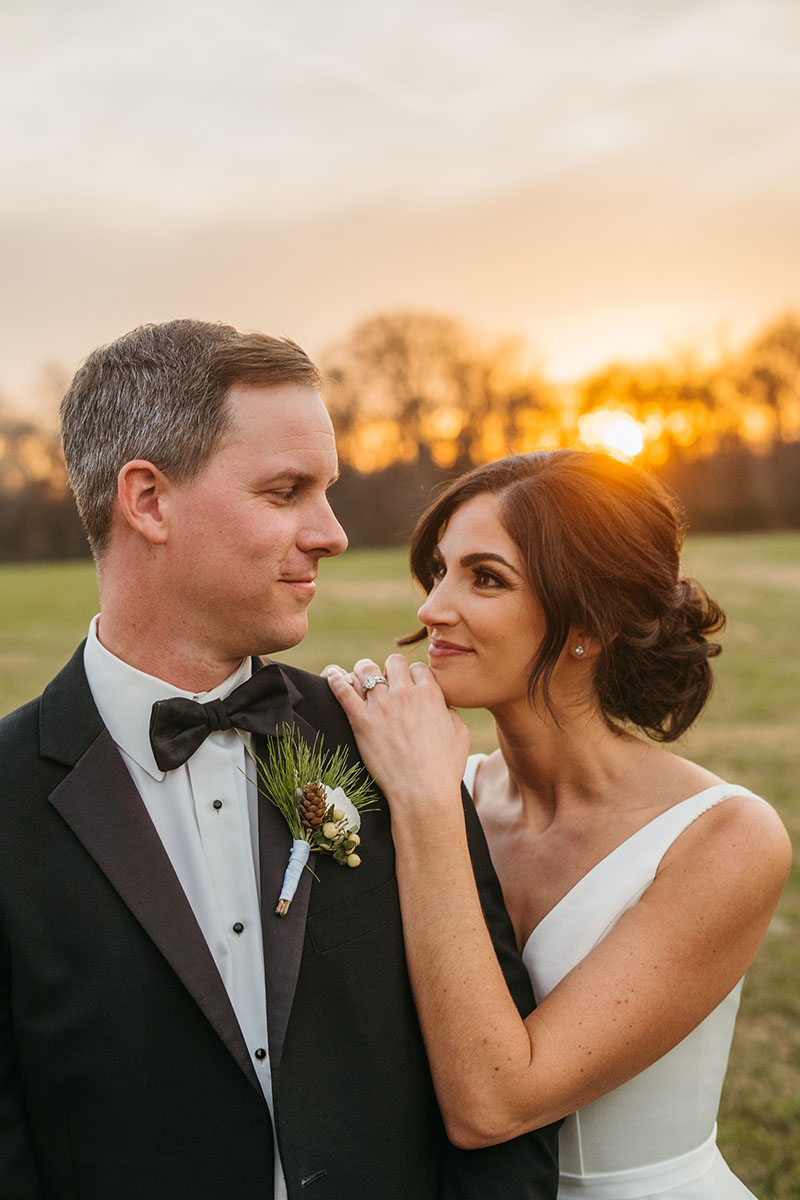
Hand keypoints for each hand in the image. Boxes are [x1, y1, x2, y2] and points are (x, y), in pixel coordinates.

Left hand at [324, 655, 471, 818]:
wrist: (422, 791)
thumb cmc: (444, 769)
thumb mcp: (461, 736)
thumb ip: (452, 714)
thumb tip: (444, 707)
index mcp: (430, 694)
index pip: (418, 668)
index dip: (413, 676)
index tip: (409, 687)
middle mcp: (405, 693)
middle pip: (393, 662)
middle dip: (390, 670)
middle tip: (387, 685)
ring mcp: (381, 705)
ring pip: (366, 669)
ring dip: (364, 671)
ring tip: (361, 680)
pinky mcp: (361, 720)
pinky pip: (342, 690)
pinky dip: (336, 680)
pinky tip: (333, 677)